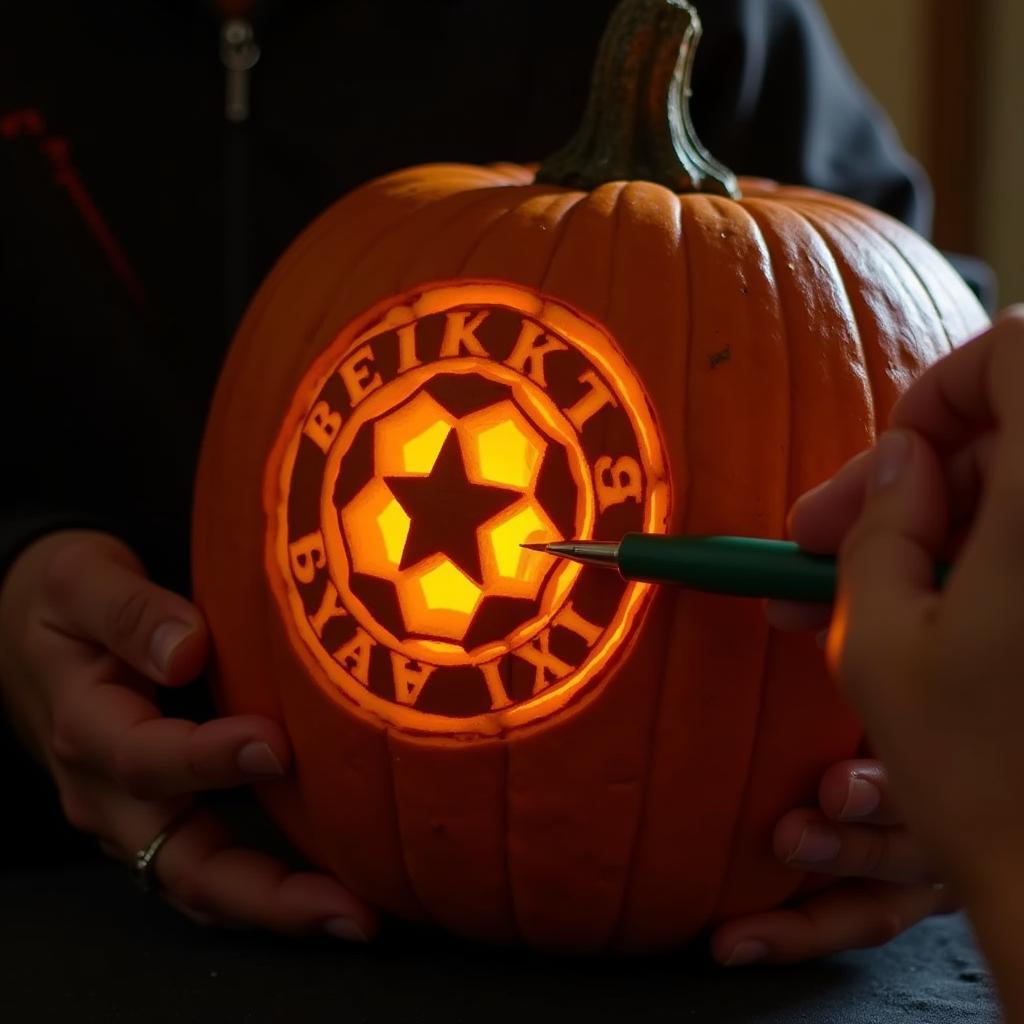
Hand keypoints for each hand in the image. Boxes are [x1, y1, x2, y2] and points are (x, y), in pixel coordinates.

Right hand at [0, 530, 374, 941]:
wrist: (36, 637)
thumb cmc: (66, 603)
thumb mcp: (82, 582)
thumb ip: (131, 612)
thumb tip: (188, 649)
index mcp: (86, 726)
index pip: (146, 758)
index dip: (208, 758)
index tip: (276, 745)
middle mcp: (107, 792)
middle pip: (180, 862)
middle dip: (263, 892)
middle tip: (346, 905)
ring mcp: (134, 818)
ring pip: (200, 883)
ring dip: (274, 907)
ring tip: (355, 917)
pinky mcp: (162, 821)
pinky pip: (210, 870)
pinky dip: (265, 889)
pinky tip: (332, 888)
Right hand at [748, 309, 1023, 1011]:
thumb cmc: (979, 776)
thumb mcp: (879, 644)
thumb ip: (877, 529)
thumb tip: (895, 466)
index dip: (950, 384)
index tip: (893, 457)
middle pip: (1016, 433)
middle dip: (920, 477)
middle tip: (827, 537)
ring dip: (944, 527)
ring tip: (859, 592)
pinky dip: (987, 563)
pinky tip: (927, 610)